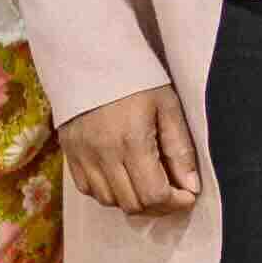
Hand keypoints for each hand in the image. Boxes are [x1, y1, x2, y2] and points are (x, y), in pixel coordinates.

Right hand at [57, 83, 205, 219]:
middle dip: (158, 206)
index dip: (176, 202)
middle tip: (173, 193)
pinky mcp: (70, 154)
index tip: (188, 194)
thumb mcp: (167, 106)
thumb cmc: (137, 78)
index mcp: (132, 141)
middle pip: (133, 204)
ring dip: (134, 201)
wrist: (91, 57)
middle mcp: (104, 155)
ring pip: (110, 202)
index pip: (154, 194)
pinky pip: (89, 190)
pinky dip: (109, 193)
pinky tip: (122, 178)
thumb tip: (191, 186)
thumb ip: (179, 148)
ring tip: (148, 185)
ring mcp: (83, 156)